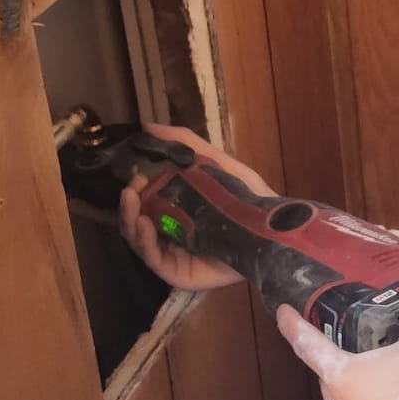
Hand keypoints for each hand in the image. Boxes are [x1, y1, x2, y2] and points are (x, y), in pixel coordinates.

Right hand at [118, 122, 274, 292]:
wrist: (271, 228)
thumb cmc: (246, 197)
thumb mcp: (215, 163)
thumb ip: (186, 143)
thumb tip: (148, 125)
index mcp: (171, 211)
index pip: (140, 203)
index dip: (132, 190)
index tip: (131, 174)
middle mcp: (167, 234)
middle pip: (134, 224)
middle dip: (127, 206)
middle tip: (130, 189)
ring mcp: (172, 255)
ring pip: (138, 242)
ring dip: (130, 221)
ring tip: (133, 201)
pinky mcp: (178, 274)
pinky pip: (153, 261)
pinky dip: (144, 243)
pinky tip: (144, 225)